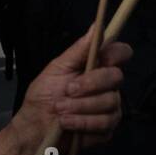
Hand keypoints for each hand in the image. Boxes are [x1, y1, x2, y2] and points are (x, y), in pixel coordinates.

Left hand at [19, 28, 130, 144]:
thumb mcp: (57, 68)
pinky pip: (105, 123)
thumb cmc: (44, 96)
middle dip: (91, 84)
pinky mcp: (106, 129)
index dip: (116, 53)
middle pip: (117, 77)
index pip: (121, 53)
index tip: (100, 58)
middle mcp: (107, 85)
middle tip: (68, 90)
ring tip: (61, 109)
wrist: (34, 128)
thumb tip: (97, 25)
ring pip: (110, 101)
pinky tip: (67, 122)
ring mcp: (110, 107)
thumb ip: (79, 49)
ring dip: (82, 106)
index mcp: (97, 66)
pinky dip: (83, 122)